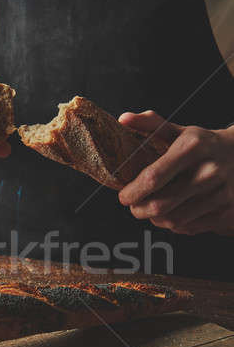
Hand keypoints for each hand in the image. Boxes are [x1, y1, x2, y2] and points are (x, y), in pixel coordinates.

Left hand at [117, 110, 233, 235]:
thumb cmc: (204, 145)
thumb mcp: (181, 131)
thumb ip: (151, 124)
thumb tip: (124, 119)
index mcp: (193, 146)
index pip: (153, 177)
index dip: (133, 191)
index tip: (123, 196)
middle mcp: (208, 170)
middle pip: (160, 205)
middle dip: (138, 210)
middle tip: (134, 206)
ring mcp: (219, 193)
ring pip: (172, 220)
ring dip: (154, 219)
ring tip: (151, 209)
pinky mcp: (224, 212)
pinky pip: (187, 227)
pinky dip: (173, 224)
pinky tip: (172, 213)